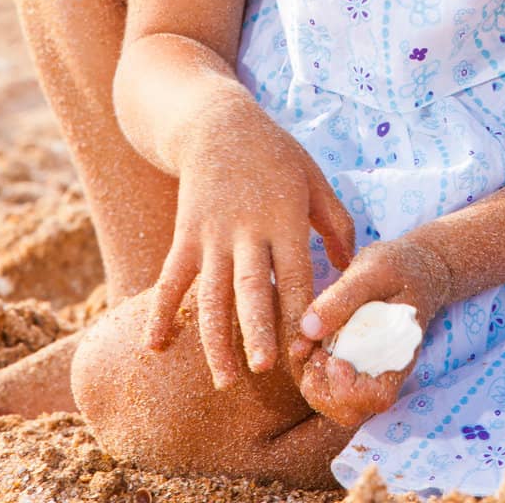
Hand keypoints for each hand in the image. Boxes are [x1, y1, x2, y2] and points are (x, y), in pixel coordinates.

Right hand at [143, 91, 355, 393]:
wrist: (217, 124)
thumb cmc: (274, 154)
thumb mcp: (314, 178)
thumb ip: (337, 222)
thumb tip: (349, 266)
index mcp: (284, 217)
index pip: (295, 274)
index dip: (300, 313)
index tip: (307, 350)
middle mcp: (247, 229)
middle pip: (252, 287)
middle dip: (257, 330)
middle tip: (264, 369)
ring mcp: (212, 234)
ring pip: (212, 293)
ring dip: (216, 338)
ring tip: (225, 380)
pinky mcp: (186, 234)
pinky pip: (170, 279)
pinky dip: (159, 312)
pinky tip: (155, 347)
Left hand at [287, 234, 453, 427]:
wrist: (415, 267)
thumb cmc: (398, 267)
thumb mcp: (372, 270)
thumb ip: (342, 297)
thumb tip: (307, 329)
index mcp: (399, 355)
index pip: (378, 398)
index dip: (349, 390)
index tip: (334, 360)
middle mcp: (382, 372)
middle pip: (349, 411)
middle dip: (320, 388)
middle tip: (311, 351)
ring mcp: (366, 371)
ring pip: (333, 402)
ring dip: (311, 378)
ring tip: (306, 343)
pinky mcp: (351, 362)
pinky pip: (327, 383)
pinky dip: (310, 367)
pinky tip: (306, 339)